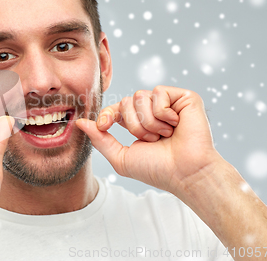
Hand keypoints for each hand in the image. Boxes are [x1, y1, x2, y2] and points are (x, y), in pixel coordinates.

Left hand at [76, 85, 224, 195]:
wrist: (185, 172)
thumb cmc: (157, 169)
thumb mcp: (120, 157)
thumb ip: (100, 139)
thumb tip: (80, 122)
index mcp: (139, 123)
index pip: (116, 108)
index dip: (107, 114)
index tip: (104, 126)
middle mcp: (153, 111)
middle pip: (126, 101)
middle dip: (133, 124)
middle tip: (152, 140)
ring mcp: (169, 103)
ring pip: (140, 96)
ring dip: (148, 121)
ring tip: (165, 135)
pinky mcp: (184, 97)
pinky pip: (159, 92)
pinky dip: (163, 112)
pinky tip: (176, 124)